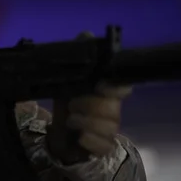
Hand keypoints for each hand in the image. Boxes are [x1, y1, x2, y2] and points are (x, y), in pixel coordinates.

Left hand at [47, 32, 132, 163]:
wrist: (58, 134)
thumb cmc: (67, 104)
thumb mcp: (65, 80)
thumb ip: (76, 59)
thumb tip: (86, 33)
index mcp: (106, 91)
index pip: (123, 86)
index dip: (115, 87)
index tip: (101, 86)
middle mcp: (112, 109)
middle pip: (113, 108)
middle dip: (89, 105)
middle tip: (72, 105)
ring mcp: (110, 129)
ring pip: (110, 126)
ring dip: (86, 123)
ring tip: (71, 120)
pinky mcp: (104, 146)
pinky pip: (105, 145)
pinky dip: (90, 142)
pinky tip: (80, 138)